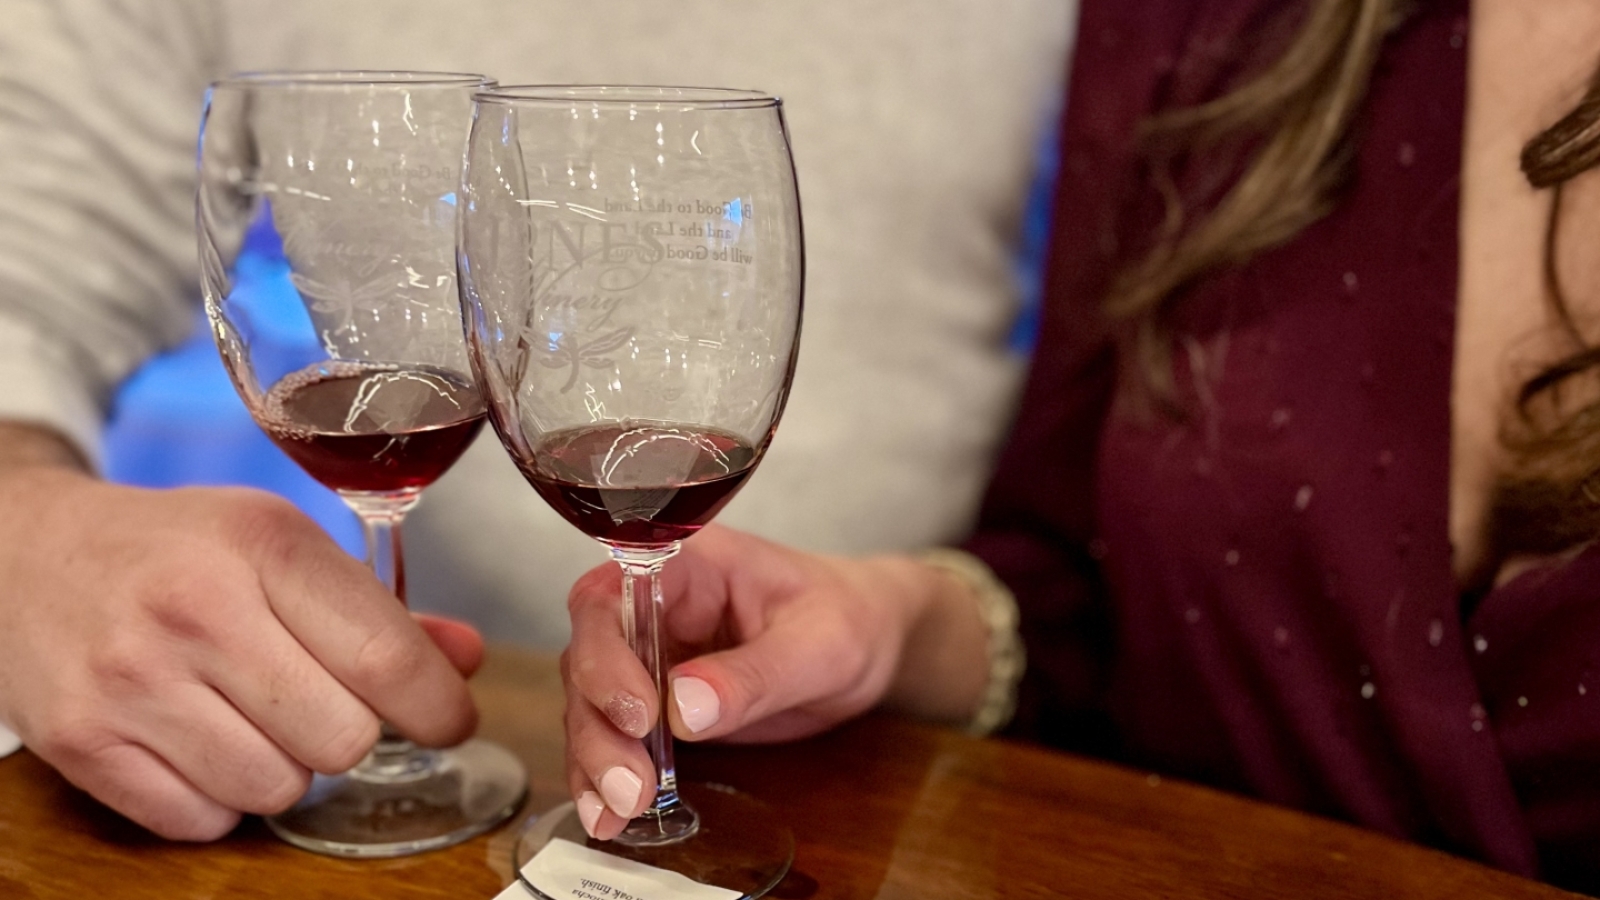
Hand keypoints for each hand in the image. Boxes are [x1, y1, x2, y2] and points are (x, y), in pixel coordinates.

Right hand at [0, 462, 481, 840]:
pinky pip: (202, 819)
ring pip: (279, 788)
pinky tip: (202, 742)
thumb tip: (465, 660)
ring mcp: (130, 680)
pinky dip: (219, 797)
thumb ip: (379, 610)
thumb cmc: (178, 549)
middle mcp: (194, 609)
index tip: (447, 717)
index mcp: (262, 544)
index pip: (386, 657)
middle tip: (324, 702)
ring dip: (286, 768)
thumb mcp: (280, 544)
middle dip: (352, 731)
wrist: (30, 551)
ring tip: (254, 718)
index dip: (438, 706)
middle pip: (343, 738)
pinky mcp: (80, 741)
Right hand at [560, 524, 988, 839]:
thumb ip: (754, 674)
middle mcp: (652, 605)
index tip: (641, 715)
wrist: (867, 641)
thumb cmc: (846, 617)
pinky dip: (603, 779)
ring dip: (595, 761)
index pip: (612, 597)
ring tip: (618, 812)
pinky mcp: (654, 702)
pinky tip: (610, 818)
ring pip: (591, 705)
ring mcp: (648, 655)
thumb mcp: (819, 645)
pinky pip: (614, 737)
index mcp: (687, 567)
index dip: (607, 656)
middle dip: (599, 726)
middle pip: (588, 657)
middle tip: (629, 785)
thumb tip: (683, 708)